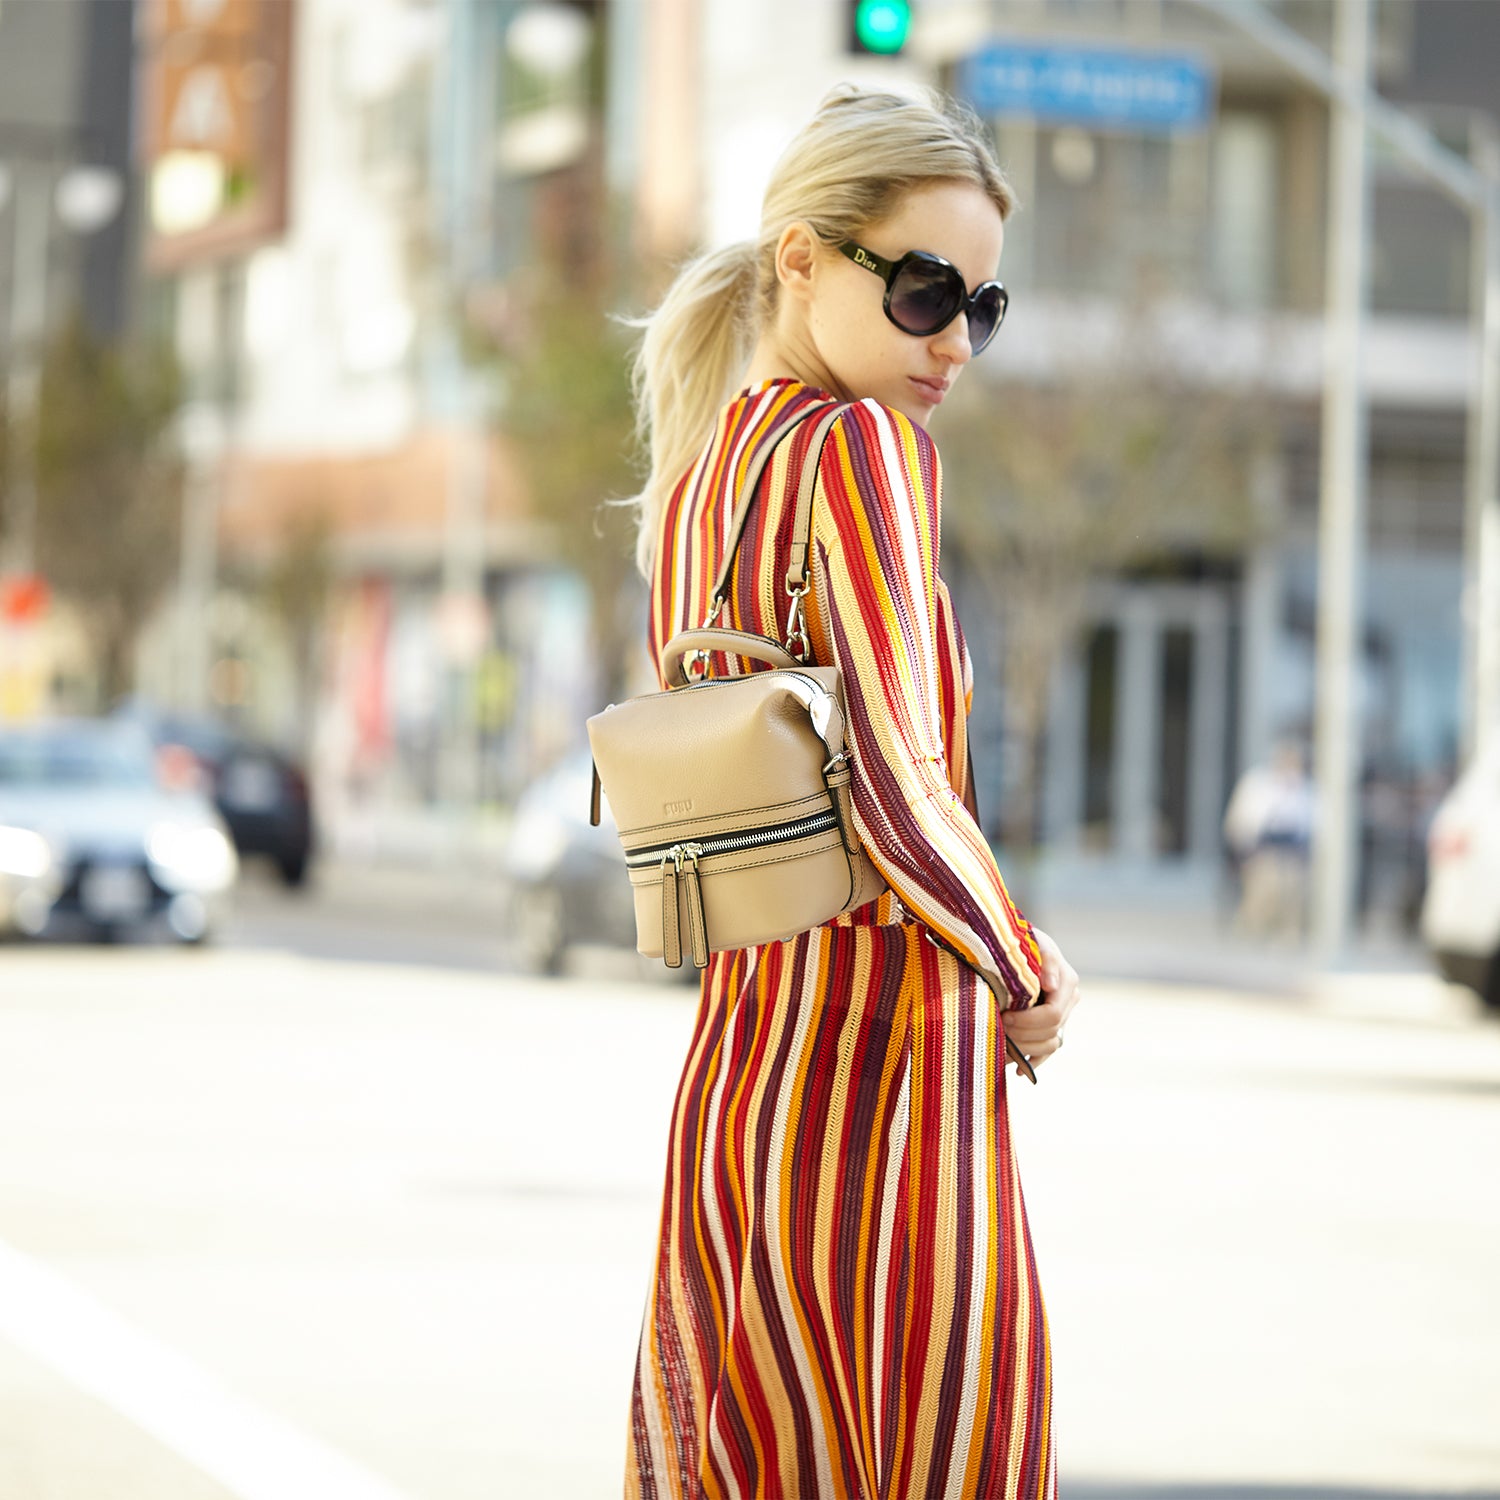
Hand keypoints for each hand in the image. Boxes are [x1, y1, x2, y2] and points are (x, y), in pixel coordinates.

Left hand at [1000, 928, 1079, 1072]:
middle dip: (1023, 1034)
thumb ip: (1046, 960)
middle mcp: (1069, 1001)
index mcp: (1067, 982)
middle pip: (1050, 1032)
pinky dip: (1033, 1062)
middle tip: (1000, 1028)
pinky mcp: (1052, 1027)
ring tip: (1003, 1045)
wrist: (1014, 945)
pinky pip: (1048, 1052)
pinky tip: (1017, 1071)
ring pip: (1051, 1045)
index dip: (1028, 1021)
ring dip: (1025, 1049)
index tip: (1006, 1016)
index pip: (1053, 1014)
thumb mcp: (1032, 942)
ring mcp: (1062, 1016)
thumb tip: (1051, 986)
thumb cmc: (1020, 941)